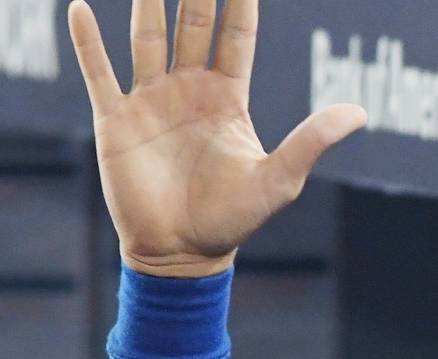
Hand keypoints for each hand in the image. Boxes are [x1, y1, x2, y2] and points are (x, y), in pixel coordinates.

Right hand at [66, 0, 366, 276]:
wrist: (180, 254)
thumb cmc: (232, 220)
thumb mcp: (278, 180)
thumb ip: (312, 141)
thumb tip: (360, 113)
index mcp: (227, 98)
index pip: (236, 36)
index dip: (240, 2)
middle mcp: (188, 90)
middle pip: (192, 25)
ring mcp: (150, 101)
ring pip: (146, 37)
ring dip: (146, 2)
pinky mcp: (116, 121)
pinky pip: (99, 72)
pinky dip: (87, 41)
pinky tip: (78, 6)